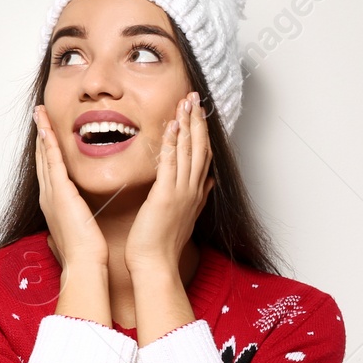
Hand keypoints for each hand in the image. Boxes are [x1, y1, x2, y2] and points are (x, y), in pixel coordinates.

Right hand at [33, 105, 107, 274]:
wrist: (83, 264)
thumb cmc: (84, 253)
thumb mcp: (76, 234)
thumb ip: (72, 225)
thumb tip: (67, 230)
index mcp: (53, 204)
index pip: (48, 171)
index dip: (46, 151)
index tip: (46, 134)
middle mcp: (48, 196)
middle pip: (42, 159)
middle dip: (40, 136)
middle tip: (38, 116)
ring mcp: (51, 192)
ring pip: (44, 155)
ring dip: (41, 132)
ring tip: (39, 114)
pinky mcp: (60, 191)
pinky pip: (52, 160)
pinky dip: (48, 142)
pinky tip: (46, 128)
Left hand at [125, 91, 212, 278]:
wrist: (155, 265)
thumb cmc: (161, 244)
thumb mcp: (184, 217)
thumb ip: (196, 198)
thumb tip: (207, 183)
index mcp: (194, 194)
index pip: (203, 157)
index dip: (203, 133)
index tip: (200, 114)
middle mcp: (192, 190)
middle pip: (200, 148)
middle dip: (198, 121)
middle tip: (195, 97)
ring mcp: (181, 192)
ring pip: (189, 151)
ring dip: (188, 124)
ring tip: (187, 102)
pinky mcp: (165, 195)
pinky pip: (171, 163)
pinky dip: (173, 142)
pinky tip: (173, 125)